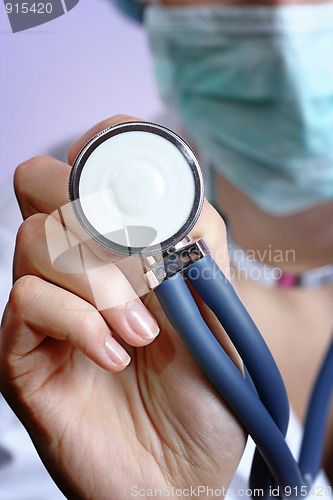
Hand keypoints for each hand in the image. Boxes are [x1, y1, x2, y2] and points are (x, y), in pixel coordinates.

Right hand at [0, 115, 244, 499]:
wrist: (179, 474)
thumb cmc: (202, 396)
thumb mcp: (218, 311)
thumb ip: (199, 248)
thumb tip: (178, 199)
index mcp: (118, 248)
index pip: (86, 165)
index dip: (104, 154)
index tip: (144, 198)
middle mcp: (74, 267)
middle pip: (40, 183)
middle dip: (94, 217)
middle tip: (139, 268)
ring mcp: (44, 306)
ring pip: (34, 239)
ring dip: (98, 282)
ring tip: (140, 332)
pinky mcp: (20, 350)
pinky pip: (26, 300)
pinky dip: (80, 323)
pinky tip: (113, 355)